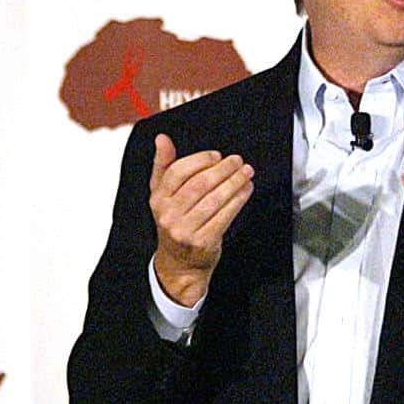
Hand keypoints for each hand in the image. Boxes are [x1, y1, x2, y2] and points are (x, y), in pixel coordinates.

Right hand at [148, 133, 253, 307]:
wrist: (179, 264)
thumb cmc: (175, 223)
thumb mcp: (162, 195)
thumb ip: (163, 165)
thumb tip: (162, 139)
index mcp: (158, 199)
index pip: (178, 172)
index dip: (200, 160)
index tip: (216, 156)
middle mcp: (168, 215)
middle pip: (199, 184)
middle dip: (223, 169)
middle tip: (238, 161)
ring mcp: (185, 230)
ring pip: (214, 199)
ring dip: (234, 183)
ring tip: (246, 173)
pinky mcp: (202, 241)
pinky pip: (225, 216)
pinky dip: (238, 200)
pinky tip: (245, 191)